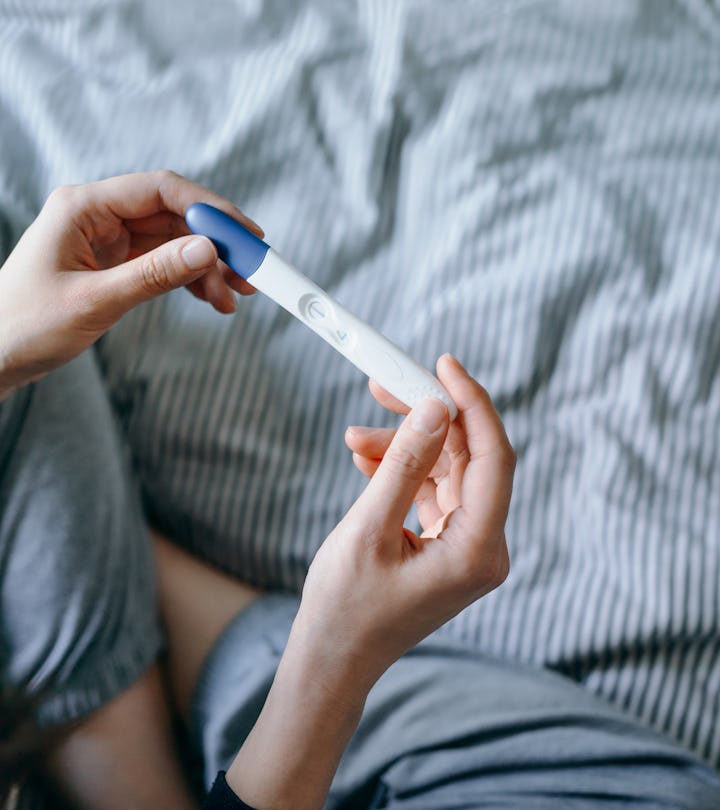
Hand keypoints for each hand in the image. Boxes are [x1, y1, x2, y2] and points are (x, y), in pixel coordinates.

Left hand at [0, 171, 260, 395]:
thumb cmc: (26, 325)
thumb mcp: (96, 300)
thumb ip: (154, 273)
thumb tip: (207, 251)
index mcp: (84, 207)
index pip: (161, 190)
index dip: (210, 209)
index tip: (245, 235)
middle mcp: (99, 216)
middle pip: (175, 215)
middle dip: (216, 244)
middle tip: (252, 272)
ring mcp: (108, 239)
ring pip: (174, 241)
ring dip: (208, 266)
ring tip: (235, 296)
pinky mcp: (115, 263)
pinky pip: (164, 262)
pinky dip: (191, 279)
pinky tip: (212, 298)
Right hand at [295, 353, 514, 693]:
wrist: (332, 660)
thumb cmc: (346, 609)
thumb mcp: (369, 530)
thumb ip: (405, 465)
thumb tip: (435, 408)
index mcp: (478, 551)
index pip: (494, 457)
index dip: (472, 404)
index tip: (443, 365)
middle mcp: (483, 547)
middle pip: (468, 458)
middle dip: (426, 419)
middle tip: (385, 386)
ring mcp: (465, 546)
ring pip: (445, 470)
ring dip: (404, 447)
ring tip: (354, 438)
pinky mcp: (444, 545)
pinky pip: (431, 490)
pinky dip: (401, 471)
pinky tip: (367, 460)